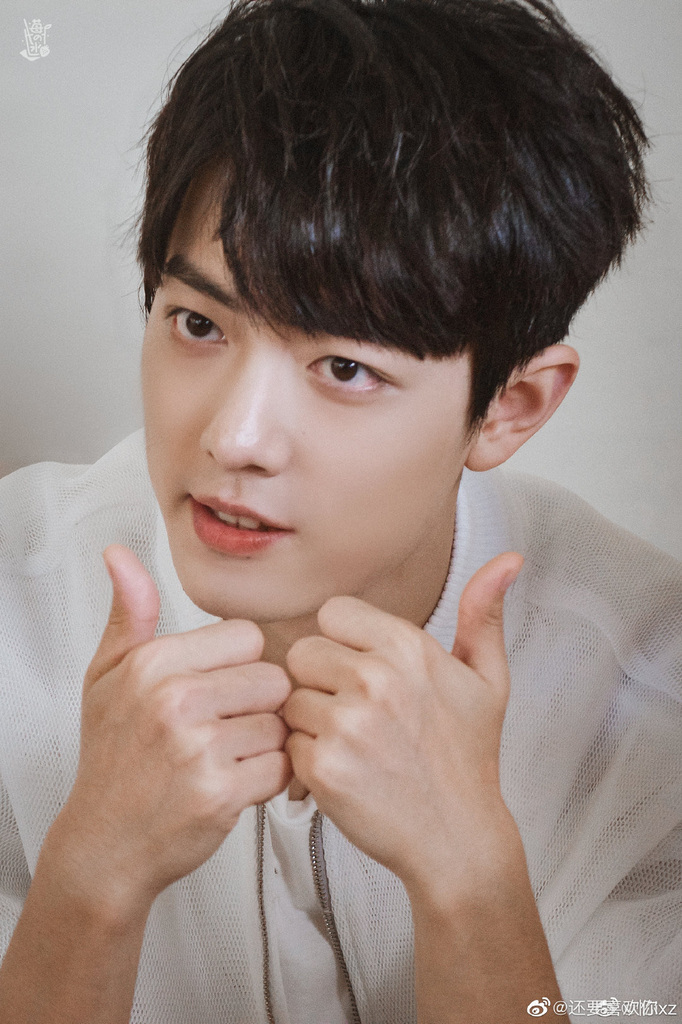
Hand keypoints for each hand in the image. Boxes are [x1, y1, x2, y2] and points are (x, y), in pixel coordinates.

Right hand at [51, 544, 291, 915]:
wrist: (105, 845)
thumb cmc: (113, 759)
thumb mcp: (107, 677)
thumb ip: (130, 614)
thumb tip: (121, 555)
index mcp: (153, 663)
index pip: (247, 636)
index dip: (241, 666)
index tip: (218, 690)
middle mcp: (175, 699)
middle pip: (273, 677)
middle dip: (260, 705)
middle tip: (228, 729)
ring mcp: (198, 747)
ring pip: (281, 723)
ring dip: (267, 744)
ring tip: (230, 758)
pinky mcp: (221, 792)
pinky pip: (282, 766)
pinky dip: (269, 780)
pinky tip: (236, 784)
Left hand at [281, 552, 522, 897]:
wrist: (458, 839)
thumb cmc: (468, 760)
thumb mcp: (487, 680)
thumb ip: (484, 614)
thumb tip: (508, 561)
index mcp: (409, 648)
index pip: (333, 613)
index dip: (343, 642)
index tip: (362, 669)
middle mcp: (376, 679)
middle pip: (301, 652)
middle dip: (320, 680)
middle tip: (355, 711)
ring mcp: (347, 724)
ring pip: (291, 697)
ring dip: (311, 721)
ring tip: (353, 744)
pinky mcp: (323, 766)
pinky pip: (288, 741)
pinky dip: (306, 759)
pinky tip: (344, 770)